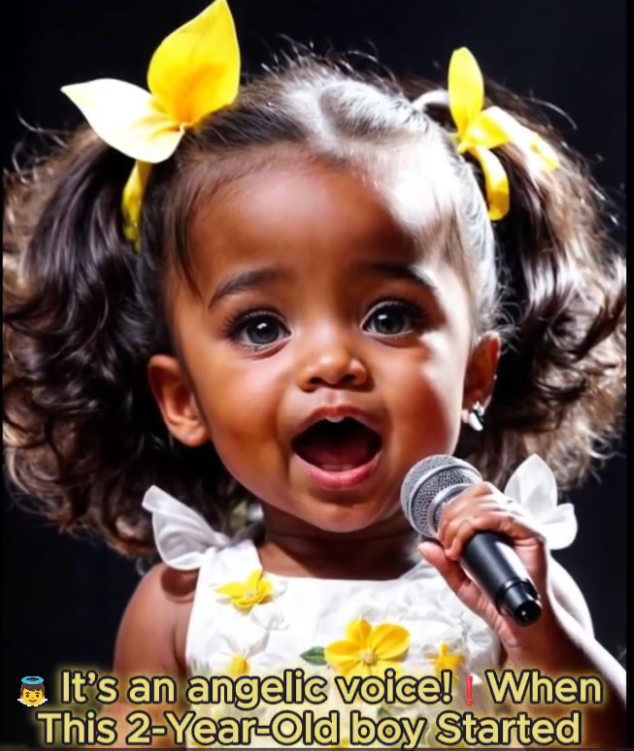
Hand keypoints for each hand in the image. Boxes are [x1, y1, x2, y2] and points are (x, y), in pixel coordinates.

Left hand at [418, 481, 563, 657]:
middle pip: (480, 493)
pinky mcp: (534, 536)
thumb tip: (424, 545)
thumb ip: (445, 564)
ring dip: (460, 522)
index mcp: (500, 522)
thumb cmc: (497, 602)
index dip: (454, 506)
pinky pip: (503, 516)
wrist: (522, 627)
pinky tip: (462, 548)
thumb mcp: (462, 583)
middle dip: (453, 514)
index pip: (477, 494)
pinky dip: (474, 526)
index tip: (441, 534)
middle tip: (445, 541)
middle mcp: (514, 519)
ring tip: (453, 548)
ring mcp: (525, 526)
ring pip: (488, 503)